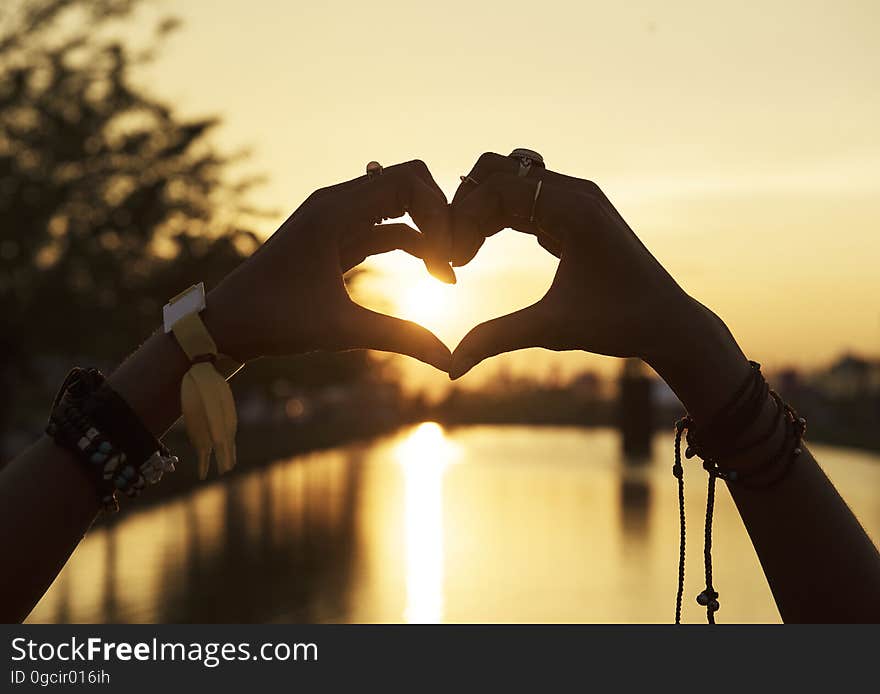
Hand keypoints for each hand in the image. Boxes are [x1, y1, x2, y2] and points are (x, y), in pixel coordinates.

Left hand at [203, 160, 454, 370]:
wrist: (226, 324)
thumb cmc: (274, 321)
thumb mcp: (340, 330)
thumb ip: (399, 337)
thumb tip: (448, 360)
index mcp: (335, 210)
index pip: (407, 179)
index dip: (439, 210)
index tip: (448, 256)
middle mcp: (336, 203)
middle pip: (407, 184)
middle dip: (439, 217)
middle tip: (454, 261)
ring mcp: (335, 218)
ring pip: (397, 207)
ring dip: (426, 232)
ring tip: (446, 275)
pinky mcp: (335, 238)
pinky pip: (383, 228)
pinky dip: (410, 243)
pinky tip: (431, 273)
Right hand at [447, 152, 705, 378]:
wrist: (668, 323)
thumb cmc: (618, 324)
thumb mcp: (552, 329)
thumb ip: (496, 339)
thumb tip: (450, 368)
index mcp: (575, 209)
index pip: (499, 188)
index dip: (464, 220)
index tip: (451, 262)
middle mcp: (576, 192)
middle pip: (498, 171)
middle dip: (466, 208)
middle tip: (452, 254)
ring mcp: (577, 198)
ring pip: (508, 181)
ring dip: (478, 211)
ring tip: (463, 255)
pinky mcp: (574, 213)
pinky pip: (523, 199)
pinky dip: (496, 217)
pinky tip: (480, 251)